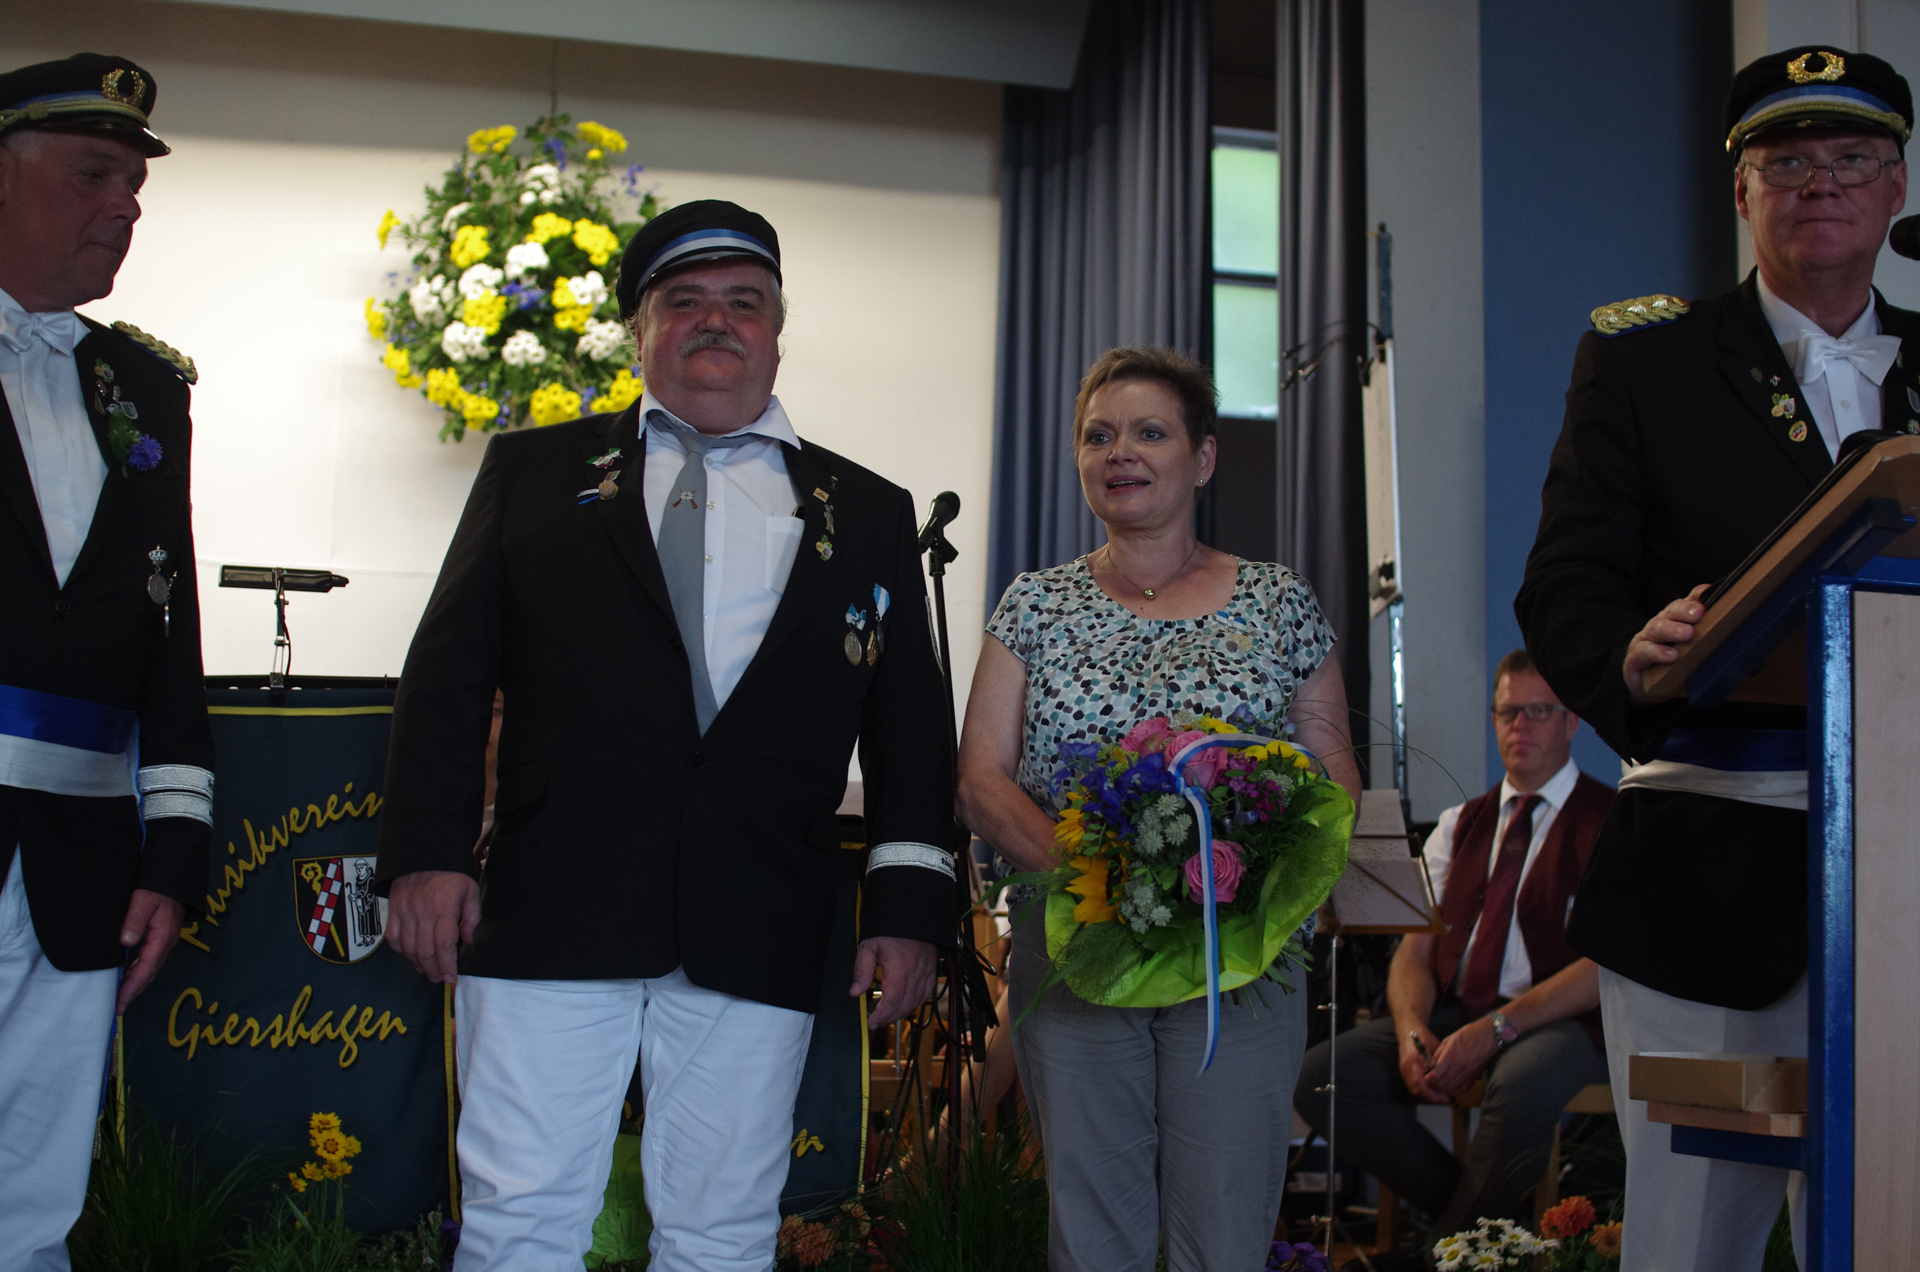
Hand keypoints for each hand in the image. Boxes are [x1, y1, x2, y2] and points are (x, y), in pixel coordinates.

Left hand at [116, 889, 183, 1012]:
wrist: (175, 876)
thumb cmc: (158, 886)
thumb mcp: (143, 900)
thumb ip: (134, 920)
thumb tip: (125, 942)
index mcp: (163, 936)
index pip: (146, 968)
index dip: (132, 987)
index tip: (119, 1002)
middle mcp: (166, 942)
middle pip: (150, 973)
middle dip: (134, 991)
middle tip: (117, 1008)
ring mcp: (166, 940)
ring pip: (151, 968)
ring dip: (136, 983)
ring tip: (121, 997)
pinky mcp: (162, 936)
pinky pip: (151, 960)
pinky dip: (139, 972)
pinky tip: (128, 976)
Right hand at [386, 871, 480, 983]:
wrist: (424, 851)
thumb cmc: (451, 872)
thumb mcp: (470, 891)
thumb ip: (471, 917)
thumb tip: (467, 941)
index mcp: (444, 907)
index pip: (444, 945)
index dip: (447, 965)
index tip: (451, 977)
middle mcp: (422, 912)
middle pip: (425, 951)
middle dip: (434, 970)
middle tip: (440, 978)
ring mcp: (404, 911)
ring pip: (408, 948)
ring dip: (418, 964)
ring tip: (428, 971)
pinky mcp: (393, 909)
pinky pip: (393, 938)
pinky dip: (402, 951)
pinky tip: (411, 956)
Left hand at [852, 936, 935, 1028]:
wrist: (912, 915)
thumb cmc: (889, 930)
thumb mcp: (869, 946)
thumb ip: (862, 969)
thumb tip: (855, 992)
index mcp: (900, 967)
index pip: (893, 999)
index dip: (882, 1015)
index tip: (872, 1022)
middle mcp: (916, 972)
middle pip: (905, 1005)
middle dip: (890, 1017)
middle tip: (876, 1021)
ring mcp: (926, 972)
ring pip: (916, 1002)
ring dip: (901, 1012)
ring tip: (887, 1015)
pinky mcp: (932, 971)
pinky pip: (926, 994)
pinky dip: (915, 1003)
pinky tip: (904, 1005)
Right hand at [1397, 1024, 1443, 1102]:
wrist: (1408, 1029)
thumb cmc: (1423, 1036)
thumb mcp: (1434, 1046)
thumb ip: (1437, 1061)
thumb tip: (1444, 1077)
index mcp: (1413, 1060)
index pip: (1420, 1084)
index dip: (1431, 1094)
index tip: (1443, 1097)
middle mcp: (1406, 1067)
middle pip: (1416, 1090)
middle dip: (1430, 1097)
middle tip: (1444, 1099)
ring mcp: (1403, 1069)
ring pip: (1413, 1089)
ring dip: (1426, 1095)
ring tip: (1440, 1096)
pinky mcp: (1404, 1071)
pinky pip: (1412, 1085)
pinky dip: (1422, 1090)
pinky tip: (1432, 1090)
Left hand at [1425, 1018, 1500, 1098]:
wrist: (1489, 1037)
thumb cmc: (1469, 1035)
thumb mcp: (1449, 1040)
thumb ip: (1439, 1053)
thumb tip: (1430, 1065)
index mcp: (1451, 1055)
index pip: (1435, 1075)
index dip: (1427, 1079)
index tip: (1424, 1077)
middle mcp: (1459, 1067)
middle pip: (1441, 1085)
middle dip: (1432, 1085)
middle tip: (1429, 1082)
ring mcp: (1467, 1074)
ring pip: (1450, 1089)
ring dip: (1442, 1090)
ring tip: (1437, 1086)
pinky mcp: (1474, 1078)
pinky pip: (1461, 1090)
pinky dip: (1453, 1091)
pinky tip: (1449, 1087)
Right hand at [1623, 584, 1709, 703]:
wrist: (1647, 687)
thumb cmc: (1675, 665)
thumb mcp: (1693, 648)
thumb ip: (1707, 632)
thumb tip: (1732, 618)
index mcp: (1674, 620)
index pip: (1683, 604)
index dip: (1693, 600)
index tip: (1706, 597)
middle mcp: (1659, 625)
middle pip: (1670, 612)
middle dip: (1684, 611)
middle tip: (1698, 613)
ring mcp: (1645, 640)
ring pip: (1657, 629)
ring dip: (1672, 630)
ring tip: (1687, 634)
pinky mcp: (1635, 658)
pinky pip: (1644, 652)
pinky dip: (1657, 652)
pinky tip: (1671, 656)